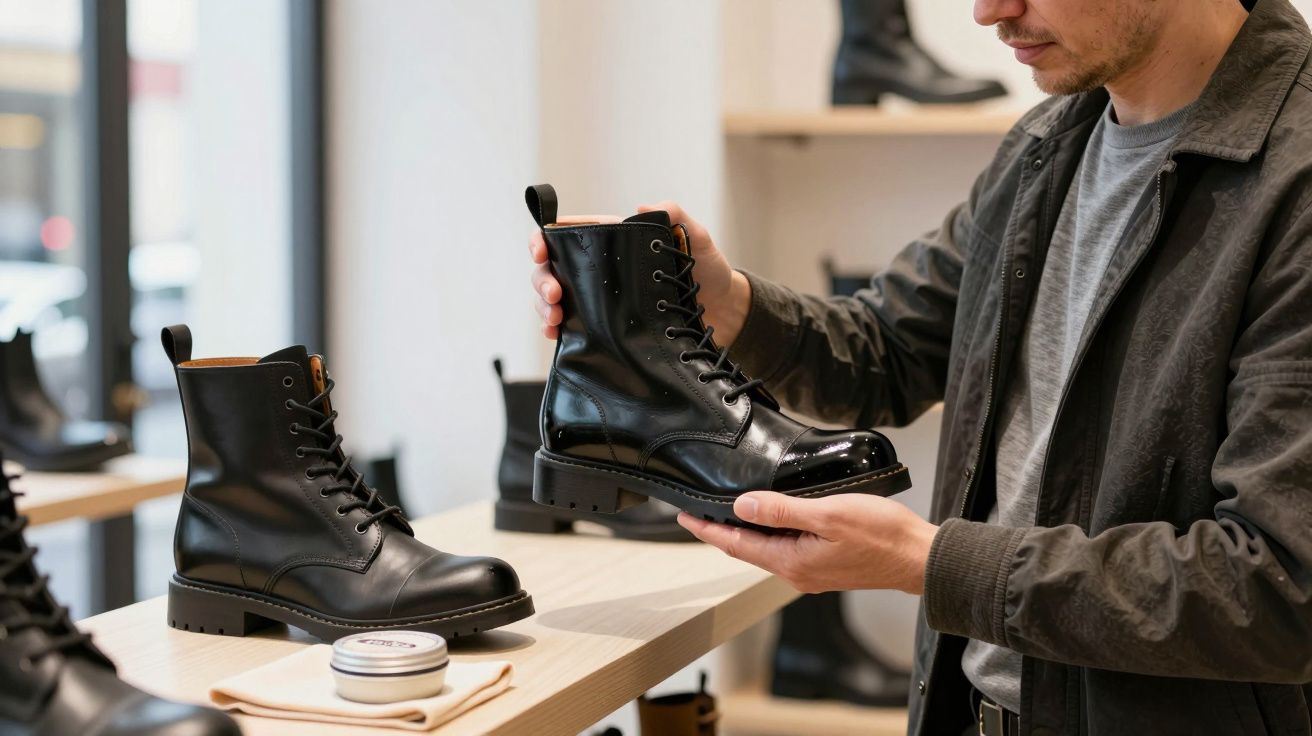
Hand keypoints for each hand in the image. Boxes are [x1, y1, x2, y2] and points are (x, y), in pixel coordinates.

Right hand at [529, 202, 751, 342]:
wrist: (722, 312)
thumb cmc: (707, 270)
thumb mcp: (696, 237)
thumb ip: (675, 214)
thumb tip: (642, 208)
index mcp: (612, 243)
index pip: (566, 233)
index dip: (543, 238)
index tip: (540, 249)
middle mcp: (599, 270)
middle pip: (550, 268)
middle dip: (542, 279)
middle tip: (555, 295)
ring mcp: (598, 299)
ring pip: (553, 298)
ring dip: (543, 306)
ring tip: (556, 318)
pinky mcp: (603, 327)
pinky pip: (569, 327)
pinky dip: (554, 330)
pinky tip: (555, 335)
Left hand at [677, 491, 937, 594]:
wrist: (919, 558)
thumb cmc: (881, 535)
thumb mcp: (827, 514)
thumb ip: (782, 510)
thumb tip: (742, 506)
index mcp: (791, 561)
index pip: (736, 544)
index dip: (707, 529)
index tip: (683, 516)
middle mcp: (796, 572)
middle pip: (747, 548)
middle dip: (720, 531)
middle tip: (696, 512)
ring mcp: (811, 571)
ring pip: (766, 549)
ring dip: (745, 532)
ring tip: (726, 513)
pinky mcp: (825, 565)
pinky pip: (786, 549)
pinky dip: (770, 534)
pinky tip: (771, 519)